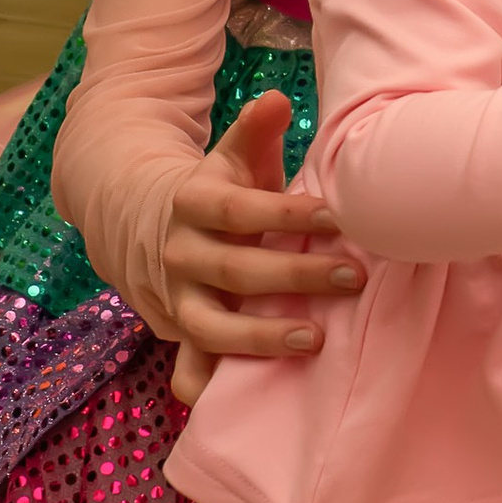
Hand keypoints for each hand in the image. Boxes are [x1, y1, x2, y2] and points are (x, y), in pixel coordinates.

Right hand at [157, 91, 363, 382]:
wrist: (147, 227)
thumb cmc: (218, 194)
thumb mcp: (230, 160)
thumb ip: (253, 133)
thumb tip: (276, 98)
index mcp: (192, 204)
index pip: (240, 211)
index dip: (285, 214)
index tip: (336, 216)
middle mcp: (179, 254)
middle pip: (235, 270)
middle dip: (294, 276)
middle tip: (354, 276)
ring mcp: (177, 299)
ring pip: (211, 326)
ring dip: (260, 338)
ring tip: (315, 342)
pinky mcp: (180, 333)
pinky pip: (186, 367)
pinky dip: (204, 387)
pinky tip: (233, 404)